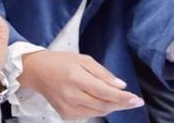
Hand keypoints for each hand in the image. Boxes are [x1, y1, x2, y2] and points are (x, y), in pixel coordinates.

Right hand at [18, 50, 143, 118]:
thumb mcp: (84, 60)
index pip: (104, 92)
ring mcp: (67, 108)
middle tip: (134, 101)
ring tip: (122, 100)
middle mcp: (71, 96)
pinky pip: (88, 115)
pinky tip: (104, 102)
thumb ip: (103, 74)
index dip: (122, 98)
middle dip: (121, 104)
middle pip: (103, 105)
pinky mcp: (65, 114)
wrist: (36, 72)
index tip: (137, 100)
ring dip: (112, 107)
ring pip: (97, 112)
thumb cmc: (62, 62)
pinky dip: (99, 109)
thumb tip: (121, 86)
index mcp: (76, 79)